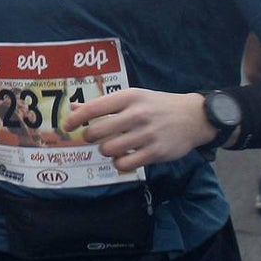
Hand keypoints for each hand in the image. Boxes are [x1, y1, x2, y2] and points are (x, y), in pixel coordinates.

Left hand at [62, 89, 214, 172]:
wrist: (193, 117)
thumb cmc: (156, 105)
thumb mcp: (132, 98)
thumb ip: (104, 104)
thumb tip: (74, 109)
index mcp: (129, 97)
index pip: (94, 108)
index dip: (76, 119)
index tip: (67, 126)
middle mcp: (136, 114)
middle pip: (97, 132)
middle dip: (90, 137)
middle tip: (94, 137)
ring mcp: (146, 134)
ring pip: (109, 149)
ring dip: (106, 150)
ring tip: (112, 146)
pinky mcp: (155, 152)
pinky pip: (125, 163)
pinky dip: (119, 163)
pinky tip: (123, 157)